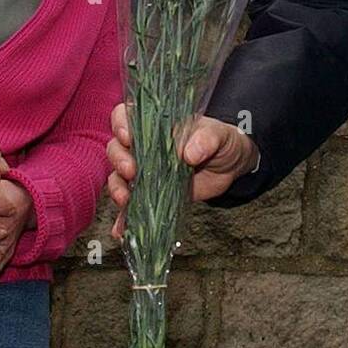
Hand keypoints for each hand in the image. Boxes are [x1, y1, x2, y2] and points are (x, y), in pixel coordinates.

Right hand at [106, 102, 258, 241]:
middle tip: (131, 171)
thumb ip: (205, 138)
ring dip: (117, 189)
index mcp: (156, 125)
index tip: (129, 137)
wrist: (230, 166)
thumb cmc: (221, 141)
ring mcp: (146, 172)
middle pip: (117, 148)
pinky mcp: (151, 195)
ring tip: (125, 200)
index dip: (121, 123)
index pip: (126, 115)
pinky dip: (124, 220)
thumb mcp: (218, 134)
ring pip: (118, 177)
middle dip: (119, 160)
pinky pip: (131, 208)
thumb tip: (188, 153)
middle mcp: (144, 147)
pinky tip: (121, 231)